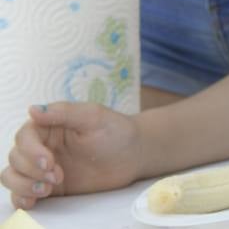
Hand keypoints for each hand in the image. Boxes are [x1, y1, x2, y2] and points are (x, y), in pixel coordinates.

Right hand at [2, 103, 141, 209]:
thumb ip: (64, 112)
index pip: (23, 137)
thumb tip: (32, 109)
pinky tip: (34, 200)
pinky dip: (21, 198)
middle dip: (31, 170)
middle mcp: (41, 146)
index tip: (50, 162)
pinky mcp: (49, 187)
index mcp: (49, 126)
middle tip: (57, 176)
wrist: (134, 155)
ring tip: (48, 189)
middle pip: (15, 158)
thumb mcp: (93, 117)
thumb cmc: (116, 131)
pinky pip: (22, 193)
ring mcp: (42, 168)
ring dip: (23, 185)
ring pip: (12, 176)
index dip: (31, 151)